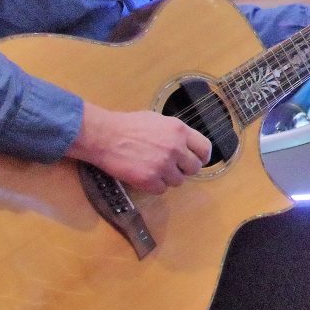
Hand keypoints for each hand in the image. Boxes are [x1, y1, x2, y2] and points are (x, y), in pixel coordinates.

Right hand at [66, 104, 211, 193]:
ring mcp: (163, 165)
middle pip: (194, 168)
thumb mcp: (158, 120)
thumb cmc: (128, 125)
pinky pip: (162, 190)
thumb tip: (187, 145)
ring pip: (178, 181)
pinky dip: (154, 186)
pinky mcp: (149, 180)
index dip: (202, 157)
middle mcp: (175, 148)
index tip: (197, 160)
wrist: (105, 136)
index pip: (205, 149)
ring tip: (154, 169)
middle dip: (184, 169)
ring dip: (168, 178)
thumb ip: (175, 133)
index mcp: (179, 130)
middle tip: (172, 167)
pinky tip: (144, 175)